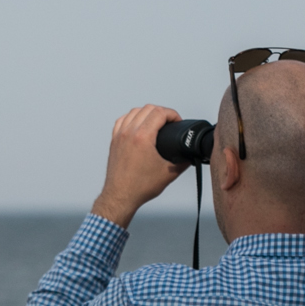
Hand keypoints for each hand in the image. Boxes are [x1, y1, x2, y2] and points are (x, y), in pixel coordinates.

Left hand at [90, 105, 184, 227]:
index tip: (177, 121)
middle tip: (170, 122)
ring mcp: (119, 136)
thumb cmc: (139, 187)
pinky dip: (132, 118)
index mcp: (142, 137)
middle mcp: (129, 133)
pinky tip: (138, 124)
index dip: (173, 114)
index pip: (159, 113)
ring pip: (134, 111)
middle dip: (162, 112)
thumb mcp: (168, 174)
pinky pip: (122, 120)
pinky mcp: (114, 141)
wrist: (120, 196)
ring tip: (156, 121)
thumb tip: (190, 156)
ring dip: (147, 112)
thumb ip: (183, 162)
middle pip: (148, 108)